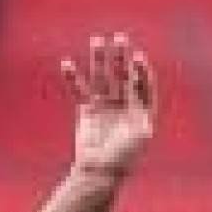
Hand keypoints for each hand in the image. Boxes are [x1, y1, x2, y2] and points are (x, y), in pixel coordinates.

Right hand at [60, 33, 155, 179]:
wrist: (98, 173)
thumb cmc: (122, 158)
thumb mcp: (139, 137)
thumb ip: (141, 114)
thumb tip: (139, 96)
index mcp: (142, 111)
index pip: (144, 84)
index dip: (141, 70)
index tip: (137, 58)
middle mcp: (126, 105)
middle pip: (124, 75)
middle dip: (122, 57)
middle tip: (119, 38)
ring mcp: (106, 106)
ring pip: (103, 77)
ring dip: (100, 60)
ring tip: (97, 40)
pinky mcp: (88, 111)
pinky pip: (80, 90)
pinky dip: (74, 77)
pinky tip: (67, 63)